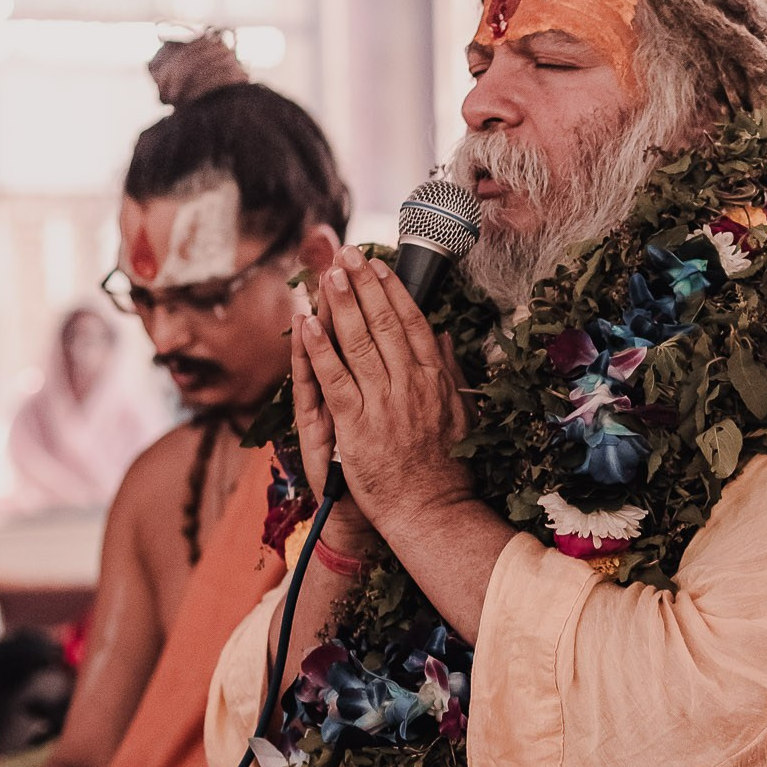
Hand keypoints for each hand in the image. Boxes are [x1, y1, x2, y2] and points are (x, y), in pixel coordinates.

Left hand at [293, 250, 471, 554]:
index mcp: (435, 380)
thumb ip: (450, 371)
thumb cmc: (445, 467)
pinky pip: (334, 379)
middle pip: (385, 324)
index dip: (393, 290)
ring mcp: (383, 404)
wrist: (430, 511)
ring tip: (329, 275)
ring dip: (342, 305)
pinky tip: (307, 323)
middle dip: (365, 285)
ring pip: (359, 343)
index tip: (379, 265)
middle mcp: (410, 385)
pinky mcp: (356, 426)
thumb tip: (442, 335)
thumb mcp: (460, 413)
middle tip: (349, 255)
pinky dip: (319, 349)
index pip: (413, 323)